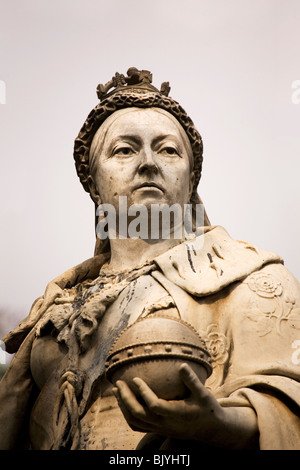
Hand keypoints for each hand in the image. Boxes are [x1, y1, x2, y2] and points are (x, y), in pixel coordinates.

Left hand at [113, 363, 257, 448]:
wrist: (211, 430)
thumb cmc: (207, 409)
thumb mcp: (203, 394)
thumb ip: (191, 380)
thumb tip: (181, 364)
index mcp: (175, 414)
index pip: (153, 405)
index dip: (143, 393)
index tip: (135, 379)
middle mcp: (165, 424)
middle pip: (138, 414)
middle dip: (125, 398)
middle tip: (118, 383)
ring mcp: (160, 428)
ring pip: (135, 421)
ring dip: (123, 406)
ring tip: (116, 391)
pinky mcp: (159, 430)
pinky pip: (138, 425)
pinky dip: (128, 415)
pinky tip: (124, 402)